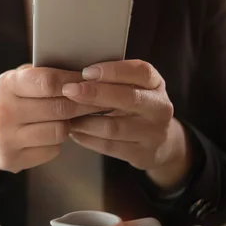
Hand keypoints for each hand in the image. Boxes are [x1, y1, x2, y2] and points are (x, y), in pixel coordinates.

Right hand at [0, 65, 103, 172]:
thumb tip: (84, 74)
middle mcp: (4, 112)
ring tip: (74, 117)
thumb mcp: (15, 80)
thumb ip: (42, 75)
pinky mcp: (12, 160)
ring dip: (71, 124)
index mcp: (6, 85)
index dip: (75, 81)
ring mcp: (7, 138)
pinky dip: (57, 142)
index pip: (48, 81)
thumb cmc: (6, 101)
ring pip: (59, 131)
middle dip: (84, 104)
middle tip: (99, 101)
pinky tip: (53, 134)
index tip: (91, 81)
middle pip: (59, 108)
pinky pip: (52, 150)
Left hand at [62, 60, 191, 188]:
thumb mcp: (133, 87)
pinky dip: (87, 138)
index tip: (86, 72)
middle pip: (129, 98)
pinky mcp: (142, 154)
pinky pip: (109, 146)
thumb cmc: (136, 105)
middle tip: (69, 90)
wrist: (161, 142)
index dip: (114, 71)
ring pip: (114, 126)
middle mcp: (160, 108)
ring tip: (64, 114)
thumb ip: (112, 79)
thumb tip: (75, 74)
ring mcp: (153, 134)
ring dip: (85, 120)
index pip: (141, 72)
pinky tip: (73, 131)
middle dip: (95, 94)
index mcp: (156, 84)